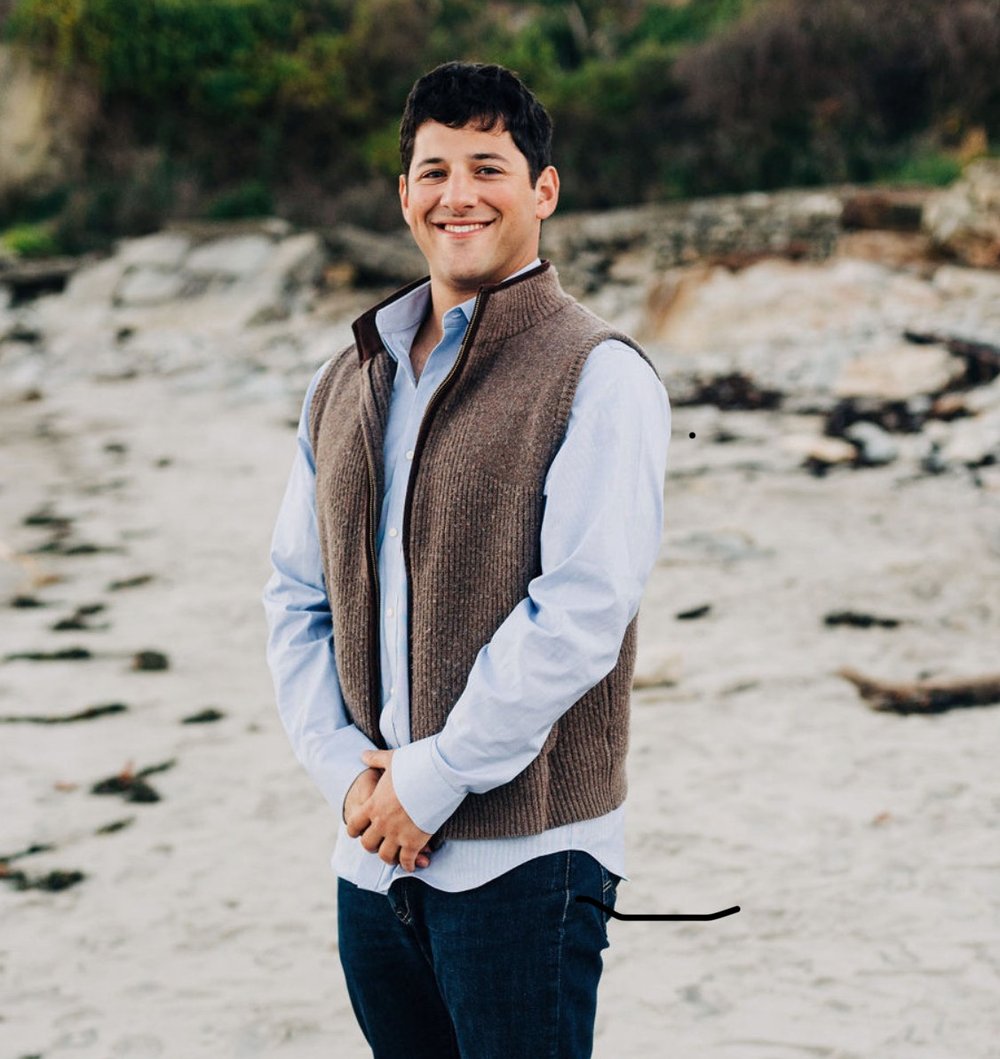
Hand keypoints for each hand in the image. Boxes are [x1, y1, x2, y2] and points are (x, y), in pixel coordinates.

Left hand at [344, 751, 433, 872]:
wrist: (439, 772)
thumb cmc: (415, 763)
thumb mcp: (392, 759)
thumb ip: (375, 760)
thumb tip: (363, 755)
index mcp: (373, 804)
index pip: (353, 825)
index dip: (356, 830)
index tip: (362, 830)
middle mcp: (382, 822)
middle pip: (367, 845)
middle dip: (373, 845)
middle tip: (381, 842)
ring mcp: (397, 834)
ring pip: (385, 857)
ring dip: (390, 857)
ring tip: (396, 855)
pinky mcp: (415, 841)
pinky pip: (407, 862)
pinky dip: (409, 865)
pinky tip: (413, 863)